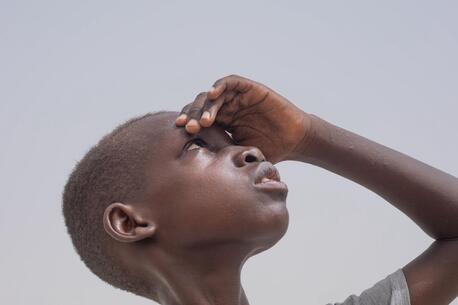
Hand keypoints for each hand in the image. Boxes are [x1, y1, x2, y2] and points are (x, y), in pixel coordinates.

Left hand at [175, 75, 312, 162]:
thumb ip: (222, 154)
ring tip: (203, 120)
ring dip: (206, 105)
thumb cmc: (268, 149)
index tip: (180, 132)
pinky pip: (232, 82)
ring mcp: (238, 98)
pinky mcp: (250, 89)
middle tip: (188, 127)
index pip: (199, 118)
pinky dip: (220, 86)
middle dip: (193, 115)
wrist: (293, 141)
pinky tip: (212, 94)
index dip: (189, 122)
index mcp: (222, 122)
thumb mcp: (239, 154)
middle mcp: (227, 108)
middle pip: (202, 106)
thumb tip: (198, 172)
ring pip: (214, 94)